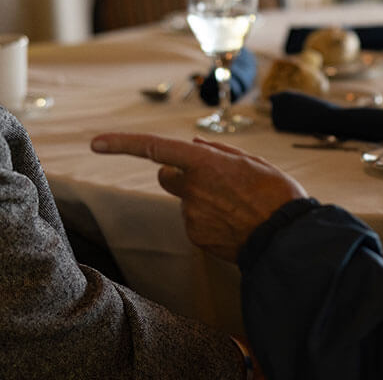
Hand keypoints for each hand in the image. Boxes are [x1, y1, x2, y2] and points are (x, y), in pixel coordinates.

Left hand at [91, 133, 308, 262]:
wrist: (286, 239)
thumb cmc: (275, 195)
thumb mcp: (252, 162)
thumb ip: (218, 152)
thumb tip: (194, 145)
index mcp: (205, 163)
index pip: (154, 148)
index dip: (122, 143)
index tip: (96, 142)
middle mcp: (192, 189)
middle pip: (167, 175)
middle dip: (179, 174)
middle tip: (213, 180)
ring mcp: (192, 215)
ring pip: (187, 200)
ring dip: (204, 199)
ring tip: (238, 206)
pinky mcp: (196, 237)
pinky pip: (196, 221)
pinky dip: (210, 220)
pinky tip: (235, 223)